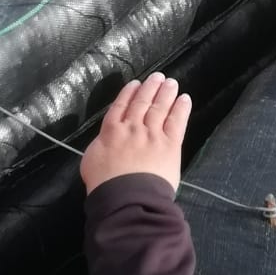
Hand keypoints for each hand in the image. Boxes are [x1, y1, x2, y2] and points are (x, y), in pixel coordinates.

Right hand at [80, 73, 190, 193]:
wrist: (126, 197)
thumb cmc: (105, 184)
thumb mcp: (91, 160)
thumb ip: (100, 144)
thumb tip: (106, 138)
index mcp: (111, 131)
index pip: (121, 106)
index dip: (129, 93)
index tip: (136, 83)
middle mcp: (132, 128)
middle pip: (142, 103)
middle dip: (150, 88)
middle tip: (158, 76)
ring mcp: (152, 135)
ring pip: (160, 108)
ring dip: (166, 93)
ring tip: (171, 83)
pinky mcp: (170, 144)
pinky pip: (177, 122)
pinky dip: (181, 109)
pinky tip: (184, 99)